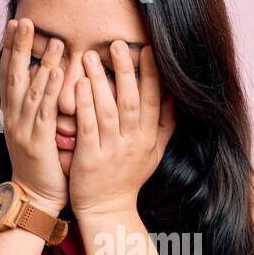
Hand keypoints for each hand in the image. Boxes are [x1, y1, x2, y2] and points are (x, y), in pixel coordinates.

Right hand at [0, 17, 66, 212]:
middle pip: (13, 76)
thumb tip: (49, 77)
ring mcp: (23, 130)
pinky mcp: (38, 142)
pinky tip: (59, 72)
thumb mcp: (37, 129)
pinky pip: (44, 112)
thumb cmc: (42, 163)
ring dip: (42, 63)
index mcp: (12, 114)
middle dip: (19, 47)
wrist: (35, 197)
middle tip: (24, 21)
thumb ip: (40, 105)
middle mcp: (13, 118)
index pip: (9, 74)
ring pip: (31, 90)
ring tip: (52, 40)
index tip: (15, 23)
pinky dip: (51, 90)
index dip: (10, 49)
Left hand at [69, 41, 175, 217]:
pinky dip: (85, 106)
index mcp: (148, 137)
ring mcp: (113, 151)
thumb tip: (175, 95)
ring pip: (109, 111)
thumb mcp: (154, 152)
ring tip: (89, 56)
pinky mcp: (91, 159)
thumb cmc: (128, 178)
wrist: (108, 211)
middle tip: (117, 43)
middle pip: (132, 100)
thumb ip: (165, 124)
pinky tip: (78, 86)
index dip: (150, 73)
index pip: (153, 99)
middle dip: (125, 70)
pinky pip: (89, 128)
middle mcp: (134, 142)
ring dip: (100, 82)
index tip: (146, 48)